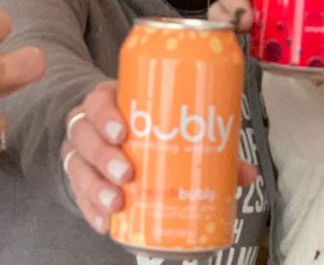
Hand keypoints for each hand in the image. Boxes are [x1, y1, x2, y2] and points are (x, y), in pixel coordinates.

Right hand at [61, 81, 260, 233]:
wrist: (112, 137)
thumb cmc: (147, 128)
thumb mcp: (167, 127)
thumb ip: (206, 146)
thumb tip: (246, 174)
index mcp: (111, 101)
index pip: (99, 100)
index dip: (106, 115)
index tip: (124, 133)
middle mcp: (88, 124)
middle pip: (84, 134)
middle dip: (104, 155)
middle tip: (127, 173)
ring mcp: (79, 152)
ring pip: (77, 165)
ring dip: (95, 186)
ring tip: (117, 203)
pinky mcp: (77, 178)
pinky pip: (77, 194)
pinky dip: (90, 210)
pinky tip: (105, 223)